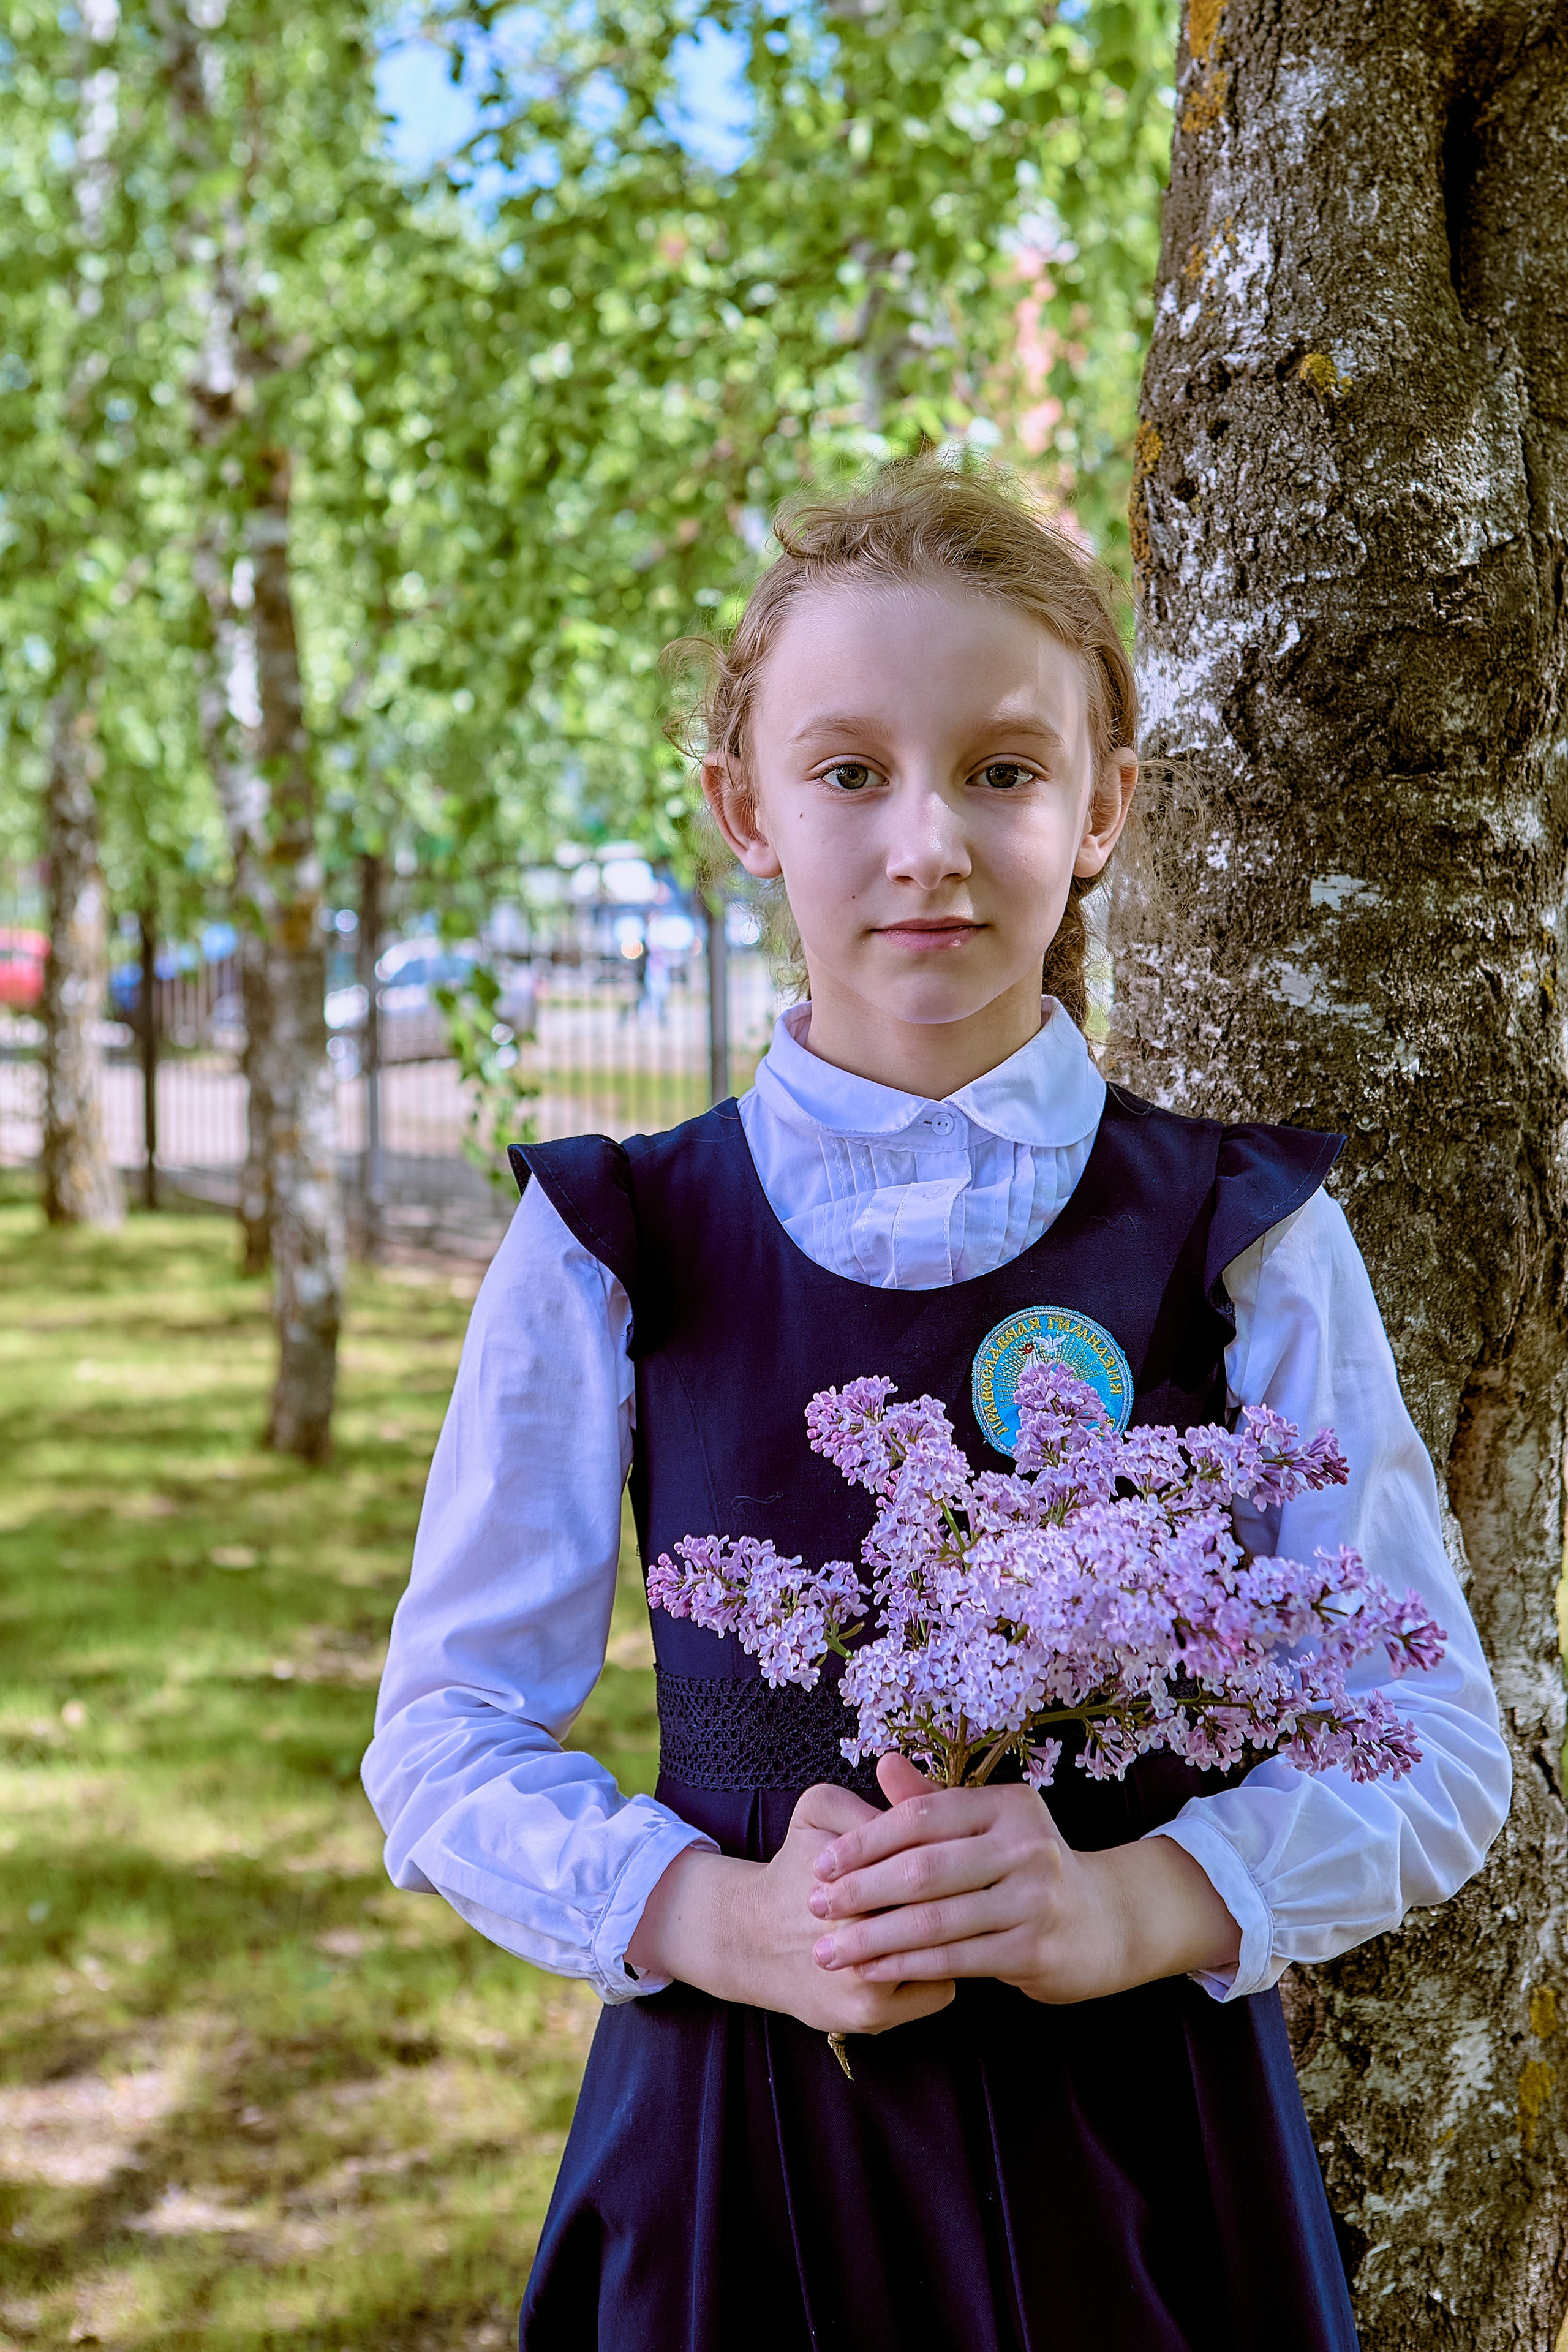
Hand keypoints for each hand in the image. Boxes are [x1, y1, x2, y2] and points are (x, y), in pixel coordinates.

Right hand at [625, 1779, 956, 2034]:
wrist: (752, 1940)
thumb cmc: (796, 1868)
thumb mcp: (817, 1813)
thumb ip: (865, 1807)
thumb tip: (924, 1816)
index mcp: (842, 1875)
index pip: (924, 1861)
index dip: (949, 1850)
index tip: (957, 1847)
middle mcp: (852, 1934)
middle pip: (940, 1910)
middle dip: (960, 1894)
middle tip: (969, 1881)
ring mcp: (863, 1982)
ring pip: (947, 1954)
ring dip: (957, 1935)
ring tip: (957, 1914)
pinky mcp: (871, 2016)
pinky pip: (940, 1989)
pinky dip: (940, 1970)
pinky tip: (927, 1952)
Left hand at [807, 1754, 1240, 2004]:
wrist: (1108, 1921)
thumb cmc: (1030, 1867)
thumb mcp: (991, 1825)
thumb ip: (934, 1802)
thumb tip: (883, 1761)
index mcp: (1006, 1805)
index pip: (922, 1818)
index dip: (866, 1841)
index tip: (822, 1864)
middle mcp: (1026, 1845)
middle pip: (923, 1869)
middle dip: (861, 1891)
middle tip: (816, 1907)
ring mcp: (1035, 1898)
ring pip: (935, 1921)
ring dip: (874, 1938)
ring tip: (830, 1950)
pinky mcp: (1035, 1948)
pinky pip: (955, 1959)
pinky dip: (906, 1967)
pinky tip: (873, 1971)